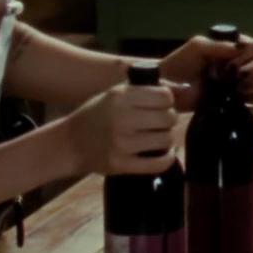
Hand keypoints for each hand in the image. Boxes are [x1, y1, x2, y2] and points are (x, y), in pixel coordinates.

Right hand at [63, 79, 179, 175]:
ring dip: (167, 139)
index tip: (161, 106)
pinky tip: (165, 153)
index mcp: (120, 97)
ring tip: (158, 137)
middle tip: (160, 123)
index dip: (168, 101)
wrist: (69, 143)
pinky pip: (159, 163)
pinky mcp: (121, 164)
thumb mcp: (115, 94)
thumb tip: (183, 88)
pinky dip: (167, 158)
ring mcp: (121, 143)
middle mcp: (121, 118)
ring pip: (166, 139)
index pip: (165, 96)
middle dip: (168, 120)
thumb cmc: (97, 115)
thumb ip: (145, 90)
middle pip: (169, 118)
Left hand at [158, 33, 252, 109]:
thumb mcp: (198, 47)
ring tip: (238, 88)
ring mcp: (239, 82)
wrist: (167, 90)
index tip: (234, 61)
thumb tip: (242, 48)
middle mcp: (238, 63)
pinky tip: (242, 96)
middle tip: (239, 75)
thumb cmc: (179, 64)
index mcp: (230, 48)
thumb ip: (220, 45)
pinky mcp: (237, 99)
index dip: (249, 53)